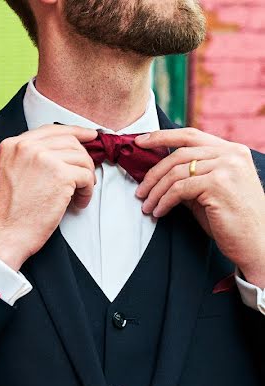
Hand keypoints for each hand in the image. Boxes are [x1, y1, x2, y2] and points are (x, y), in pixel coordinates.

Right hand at [0, 124, 99, 270]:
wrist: (4, 234)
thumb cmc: (8, 213)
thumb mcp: (11, 174)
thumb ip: (30, 159)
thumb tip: (62, 154)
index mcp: (12, 145)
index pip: (51, 130)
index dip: (74, 133)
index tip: (88, 136)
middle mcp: (27, 147)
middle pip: (70, 142)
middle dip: (82, 159)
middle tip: (84, 176)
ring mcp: (44, 158)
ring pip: (81, 158)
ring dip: (85, 177)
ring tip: (77, 194)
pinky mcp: (61, 174)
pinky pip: (86, 176)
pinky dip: (87, 191)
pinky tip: (78, 201)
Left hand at [135, 129, 264, 285]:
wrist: (256, 242)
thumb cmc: (231, 220)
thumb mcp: (209, 191)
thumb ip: (190, 177)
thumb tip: (159, 172)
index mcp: (231, 151)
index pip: (190, 135)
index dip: (162, 136)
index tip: (140, 141)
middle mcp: (231, 154)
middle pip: (179, 154)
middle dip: (153, 173)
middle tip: (139, 191)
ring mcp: (226, 167)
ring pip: (176, 172)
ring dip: (155, 191)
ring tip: (146, 206)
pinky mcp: (219, 184)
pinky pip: (179, 189)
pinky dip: (164, 201)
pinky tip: (158, 212)